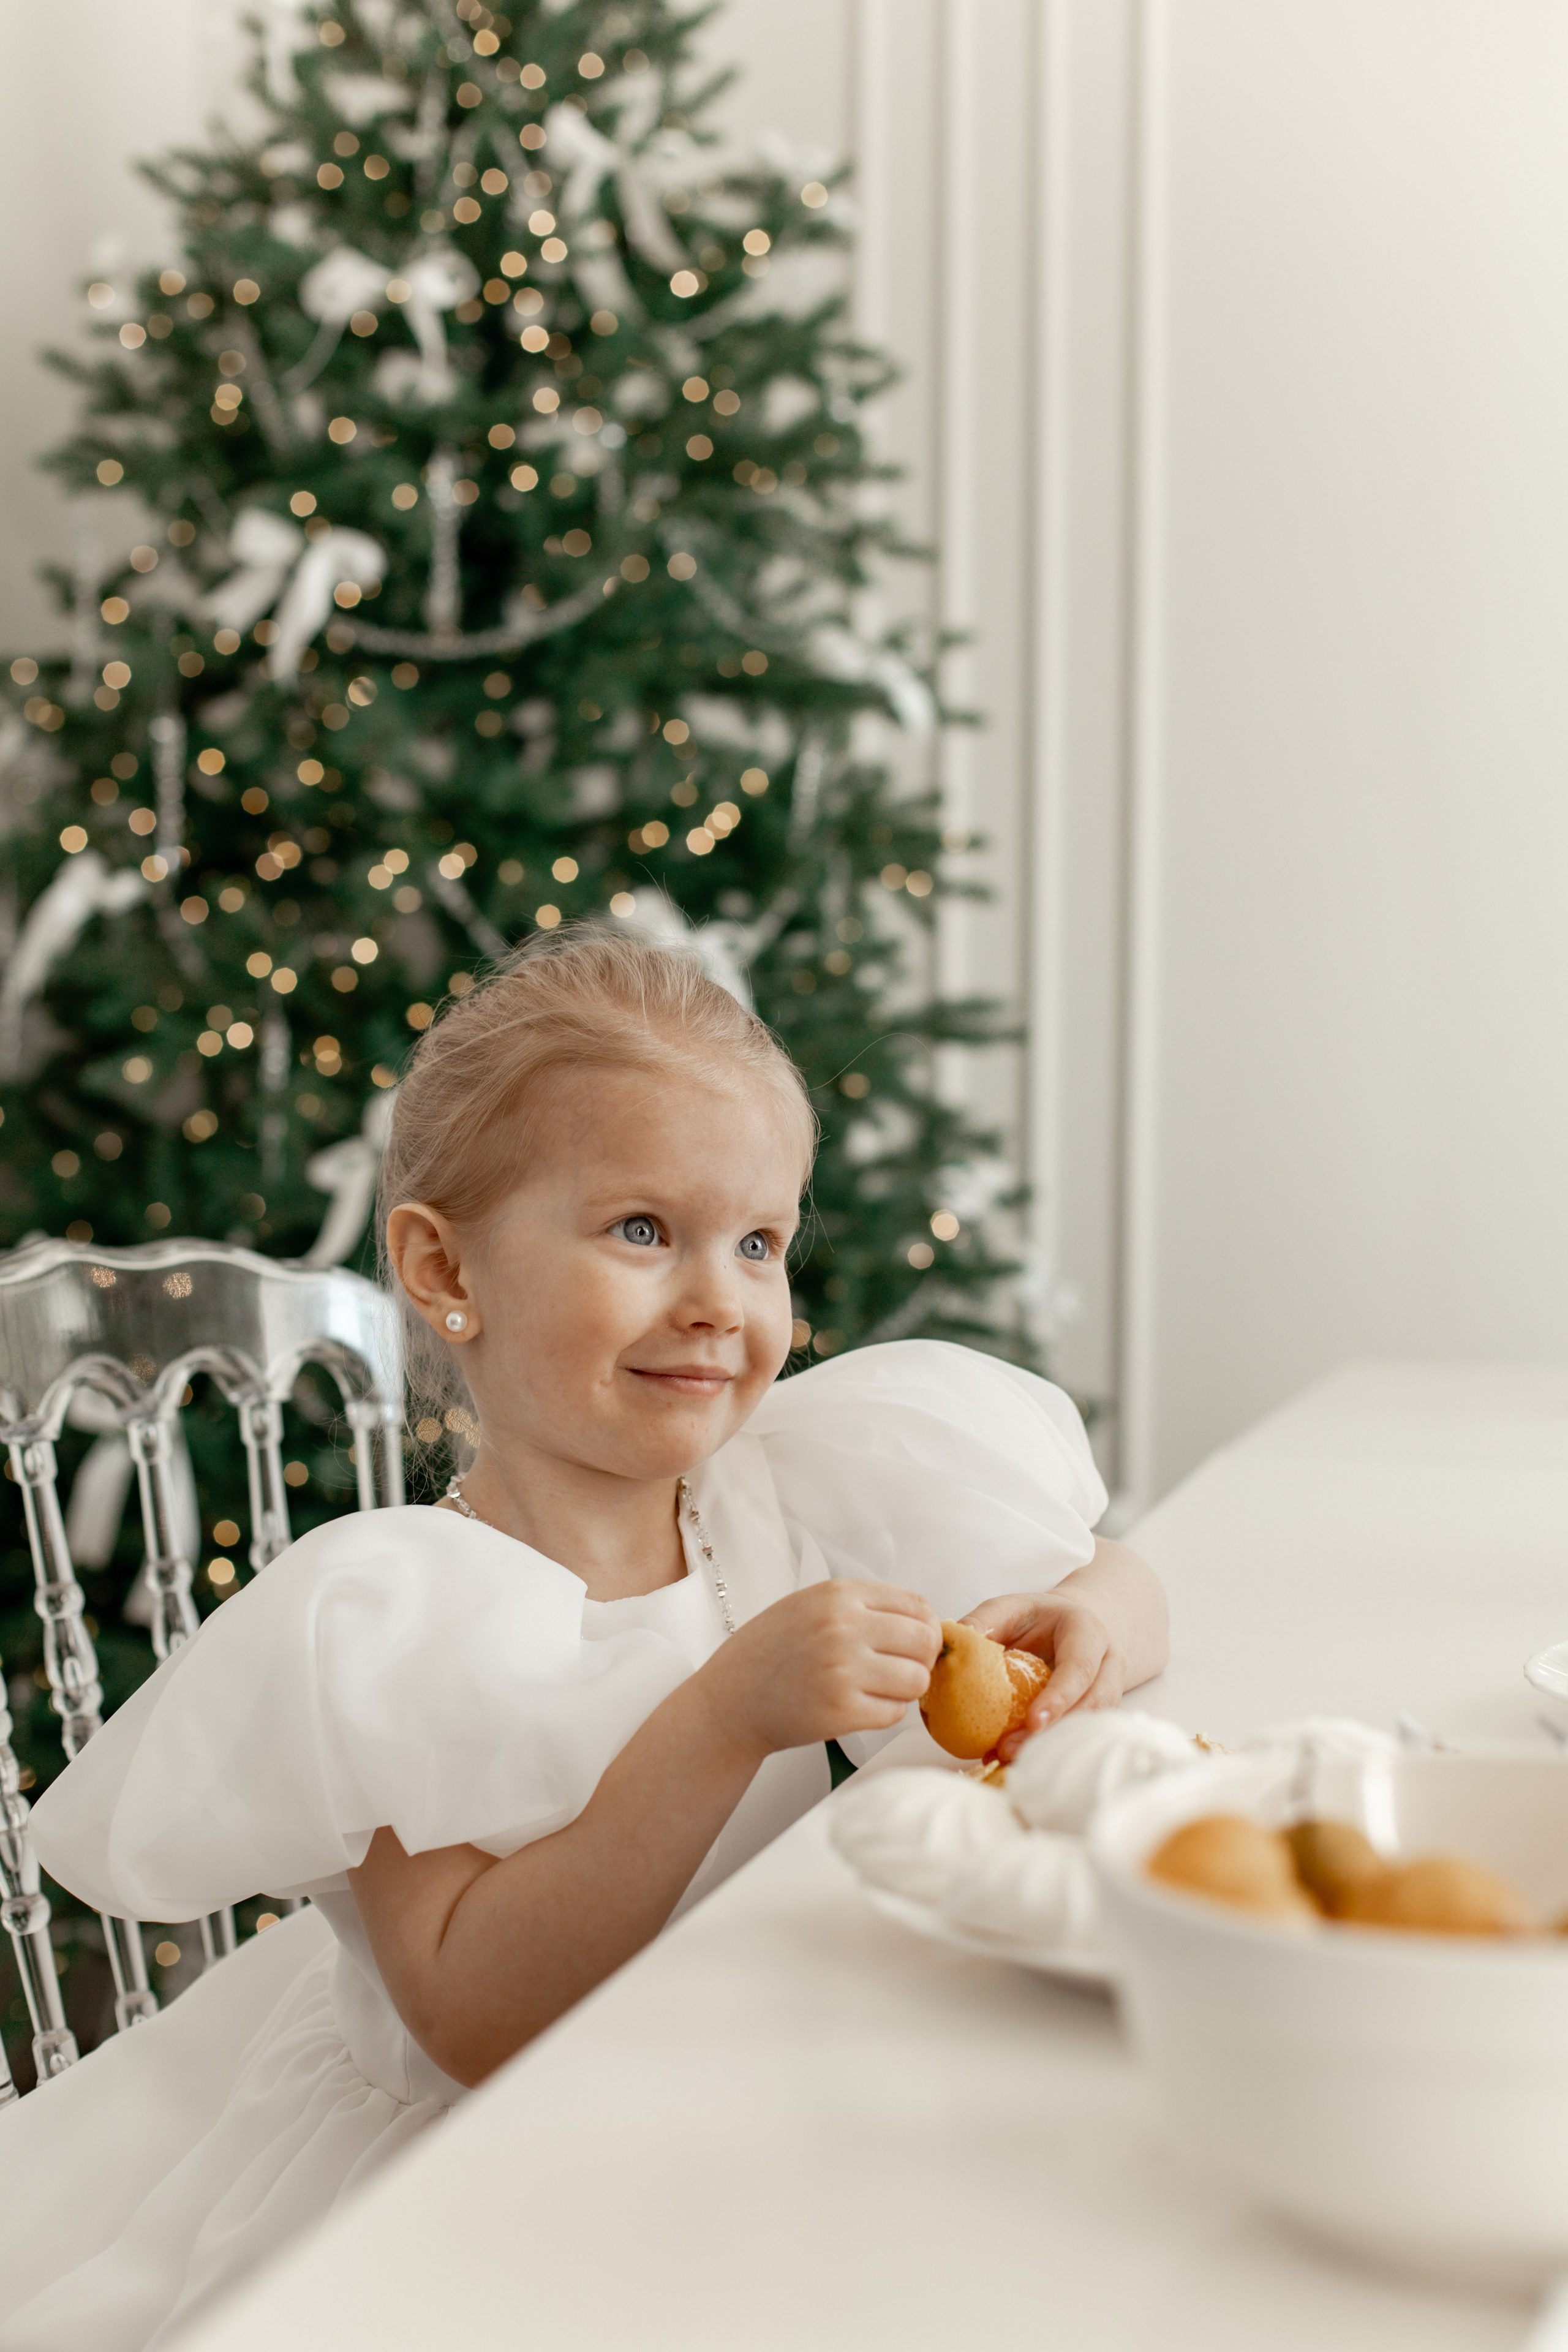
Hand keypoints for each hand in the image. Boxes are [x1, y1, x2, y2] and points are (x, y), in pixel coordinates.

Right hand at [697, 1580, 941, 1759]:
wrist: (731, 1699)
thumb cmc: (774, 1651)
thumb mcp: (812, 1605)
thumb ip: (864, 1607)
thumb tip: (926, 1622)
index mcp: (839, 1594)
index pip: (919, 1606)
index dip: (924, 1629)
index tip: (912, 1644)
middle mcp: (842, 1627)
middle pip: (925, 1642)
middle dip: (920, 1659)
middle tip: (899, 1669)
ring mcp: (842, 1670)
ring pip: (917, 1680)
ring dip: (905, 1689)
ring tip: (878, 1689)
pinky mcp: (841, 1711)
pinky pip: (895, 1713)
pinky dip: (884, 1713)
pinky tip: (859, 1706)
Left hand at [960, 1590, 1127, 1760]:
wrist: (1065, 1626)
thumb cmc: (1035, 1618)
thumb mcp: (1009, 1607)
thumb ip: (984, 1620)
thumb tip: (959, 1641)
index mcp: (1087, 1631)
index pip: (1080, 1667)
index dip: (1060, 1697)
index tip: (1033, 1722)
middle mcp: (1106, 1664)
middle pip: (1091, 1705)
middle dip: (1052, 1732)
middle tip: (1008, 1750)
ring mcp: (1106, 1691)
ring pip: (1087, 1727)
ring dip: (1048, 1746)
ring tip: (1004, 1756)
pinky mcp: (1093, 1713)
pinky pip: (1076, 1736)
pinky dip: (1045, 1748)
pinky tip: (1010, 1757)